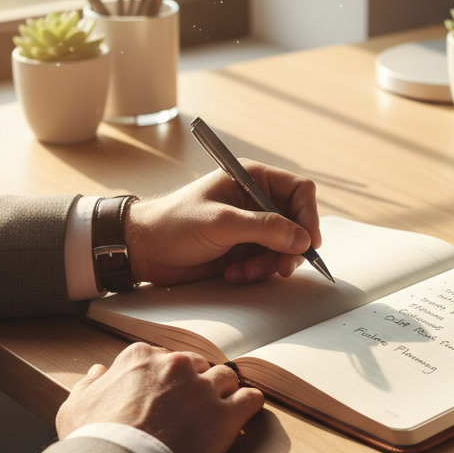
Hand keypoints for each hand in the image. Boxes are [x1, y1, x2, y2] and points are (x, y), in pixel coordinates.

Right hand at [56, 343, 263, 452]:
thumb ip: (89, 384)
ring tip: (217, 413)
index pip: (165, 359)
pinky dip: (249, 405)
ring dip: (224, 394)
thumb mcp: (74, 407)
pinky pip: (251, 399)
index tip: (165, 398)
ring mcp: (203, 388)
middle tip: (191, 410)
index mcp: (141, 358)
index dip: (166, 380)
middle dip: (196, 385)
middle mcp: (176, 365)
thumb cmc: (92, 442)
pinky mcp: (226, 415)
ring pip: (226, 379)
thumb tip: (99, 371)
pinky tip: (243, 415)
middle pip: (199, 366)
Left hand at [125, 160, 320, 285]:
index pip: (299, 191)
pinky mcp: (243, 249)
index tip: (308, 242)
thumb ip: (265, 229)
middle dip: (288, 248)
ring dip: (268, 264)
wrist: (144, 250)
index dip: (308, 216)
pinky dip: (255, 272)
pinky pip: (266, 263)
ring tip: (243, 271)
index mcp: (252, 179)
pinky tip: (233, 273)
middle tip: (279, 267)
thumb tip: (303, 239)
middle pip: (296, 223)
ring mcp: (251, 227)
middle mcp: (256, 201)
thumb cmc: (175, 224)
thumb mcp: (222, 223)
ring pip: (283, 248)